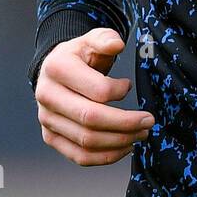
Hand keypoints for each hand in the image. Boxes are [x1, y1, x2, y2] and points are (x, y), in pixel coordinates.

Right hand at [35, 27, 153, 165]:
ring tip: (141, 134)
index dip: (120, 92)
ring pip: (87, 142)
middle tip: (149, 122)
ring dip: (120, 142)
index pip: (97, 90)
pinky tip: (125, 147)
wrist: (56, 72)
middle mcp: (47, 96)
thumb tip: (117, 45)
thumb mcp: (92, 39)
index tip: (129, 86)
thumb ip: (105, 39)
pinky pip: (80, 156)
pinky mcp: (51, 137)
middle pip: (91, 120)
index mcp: (57, 68)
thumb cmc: (80, 56)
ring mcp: (47, 119)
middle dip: (126, 124)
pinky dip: (106, 157)